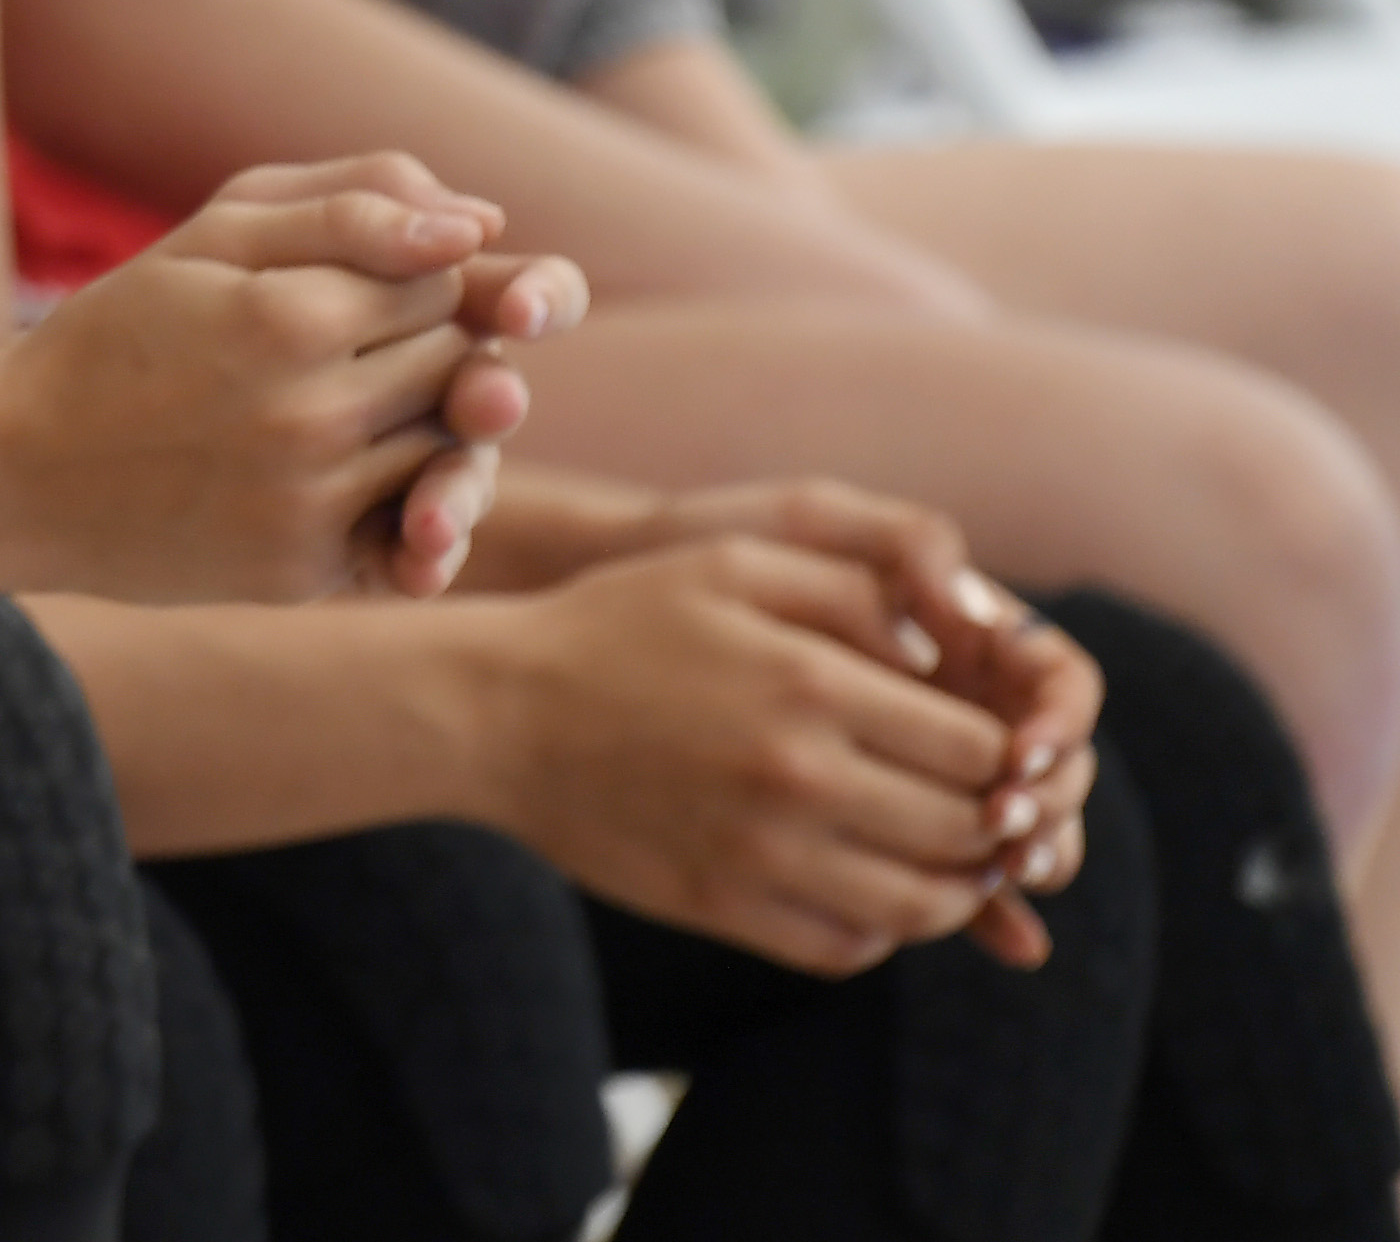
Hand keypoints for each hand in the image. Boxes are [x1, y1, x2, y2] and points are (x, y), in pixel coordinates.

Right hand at [0, 155, 585, 604]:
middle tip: (336, 348)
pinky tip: (318, 472)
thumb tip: (483, 224)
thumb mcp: (209, 237)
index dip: (407, 273)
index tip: (344, 286)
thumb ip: (349, 208)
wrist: (16, 470)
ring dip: (414, 423)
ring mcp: (312, 503)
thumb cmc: (117, 335)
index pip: (443, 277)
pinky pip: (410, 529)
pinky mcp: (306, 571)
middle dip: (420, 347)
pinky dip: (390, 499)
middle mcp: (314, 416)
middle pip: (459, 361)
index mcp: (289, 316)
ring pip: (449, 447)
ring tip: (323, 406)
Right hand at [628, 480, 1096, 960]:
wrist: (495, 709)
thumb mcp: (730, 561)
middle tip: (990, 814)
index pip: (984, 749)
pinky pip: (846, 947)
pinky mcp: (723, 906)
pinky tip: (867, 894)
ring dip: (956, 891)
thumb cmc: (616, 621)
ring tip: (949, 865)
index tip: (1000, 752)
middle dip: (996, 826)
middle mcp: (801, 776)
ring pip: (921, 906)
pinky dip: (880, 933)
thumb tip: (944, 646)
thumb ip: (850, 588)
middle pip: (967, 832)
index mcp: (814, 683)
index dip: (1012, 755)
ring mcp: (761, 852)